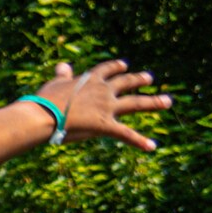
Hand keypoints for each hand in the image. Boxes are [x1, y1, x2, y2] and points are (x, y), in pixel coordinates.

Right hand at [40, 59, 170, 152]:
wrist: (44, 116)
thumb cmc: (44, 101)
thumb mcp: (54, 84)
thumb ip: (62, 76)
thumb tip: (63, 65)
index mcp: (90, 80)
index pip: (107, 70)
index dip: (116, 67)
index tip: (124, 65)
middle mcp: (103, 91)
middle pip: (126, 82)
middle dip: (139, 80)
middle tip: (149, 78)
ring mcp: (107, 107)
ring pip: (135, 103)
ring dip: (153, 102)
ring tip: (167, 101)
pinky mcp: (105, 126)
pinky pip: (126, 135)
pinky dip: (139, 141)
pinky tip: (152, 146)